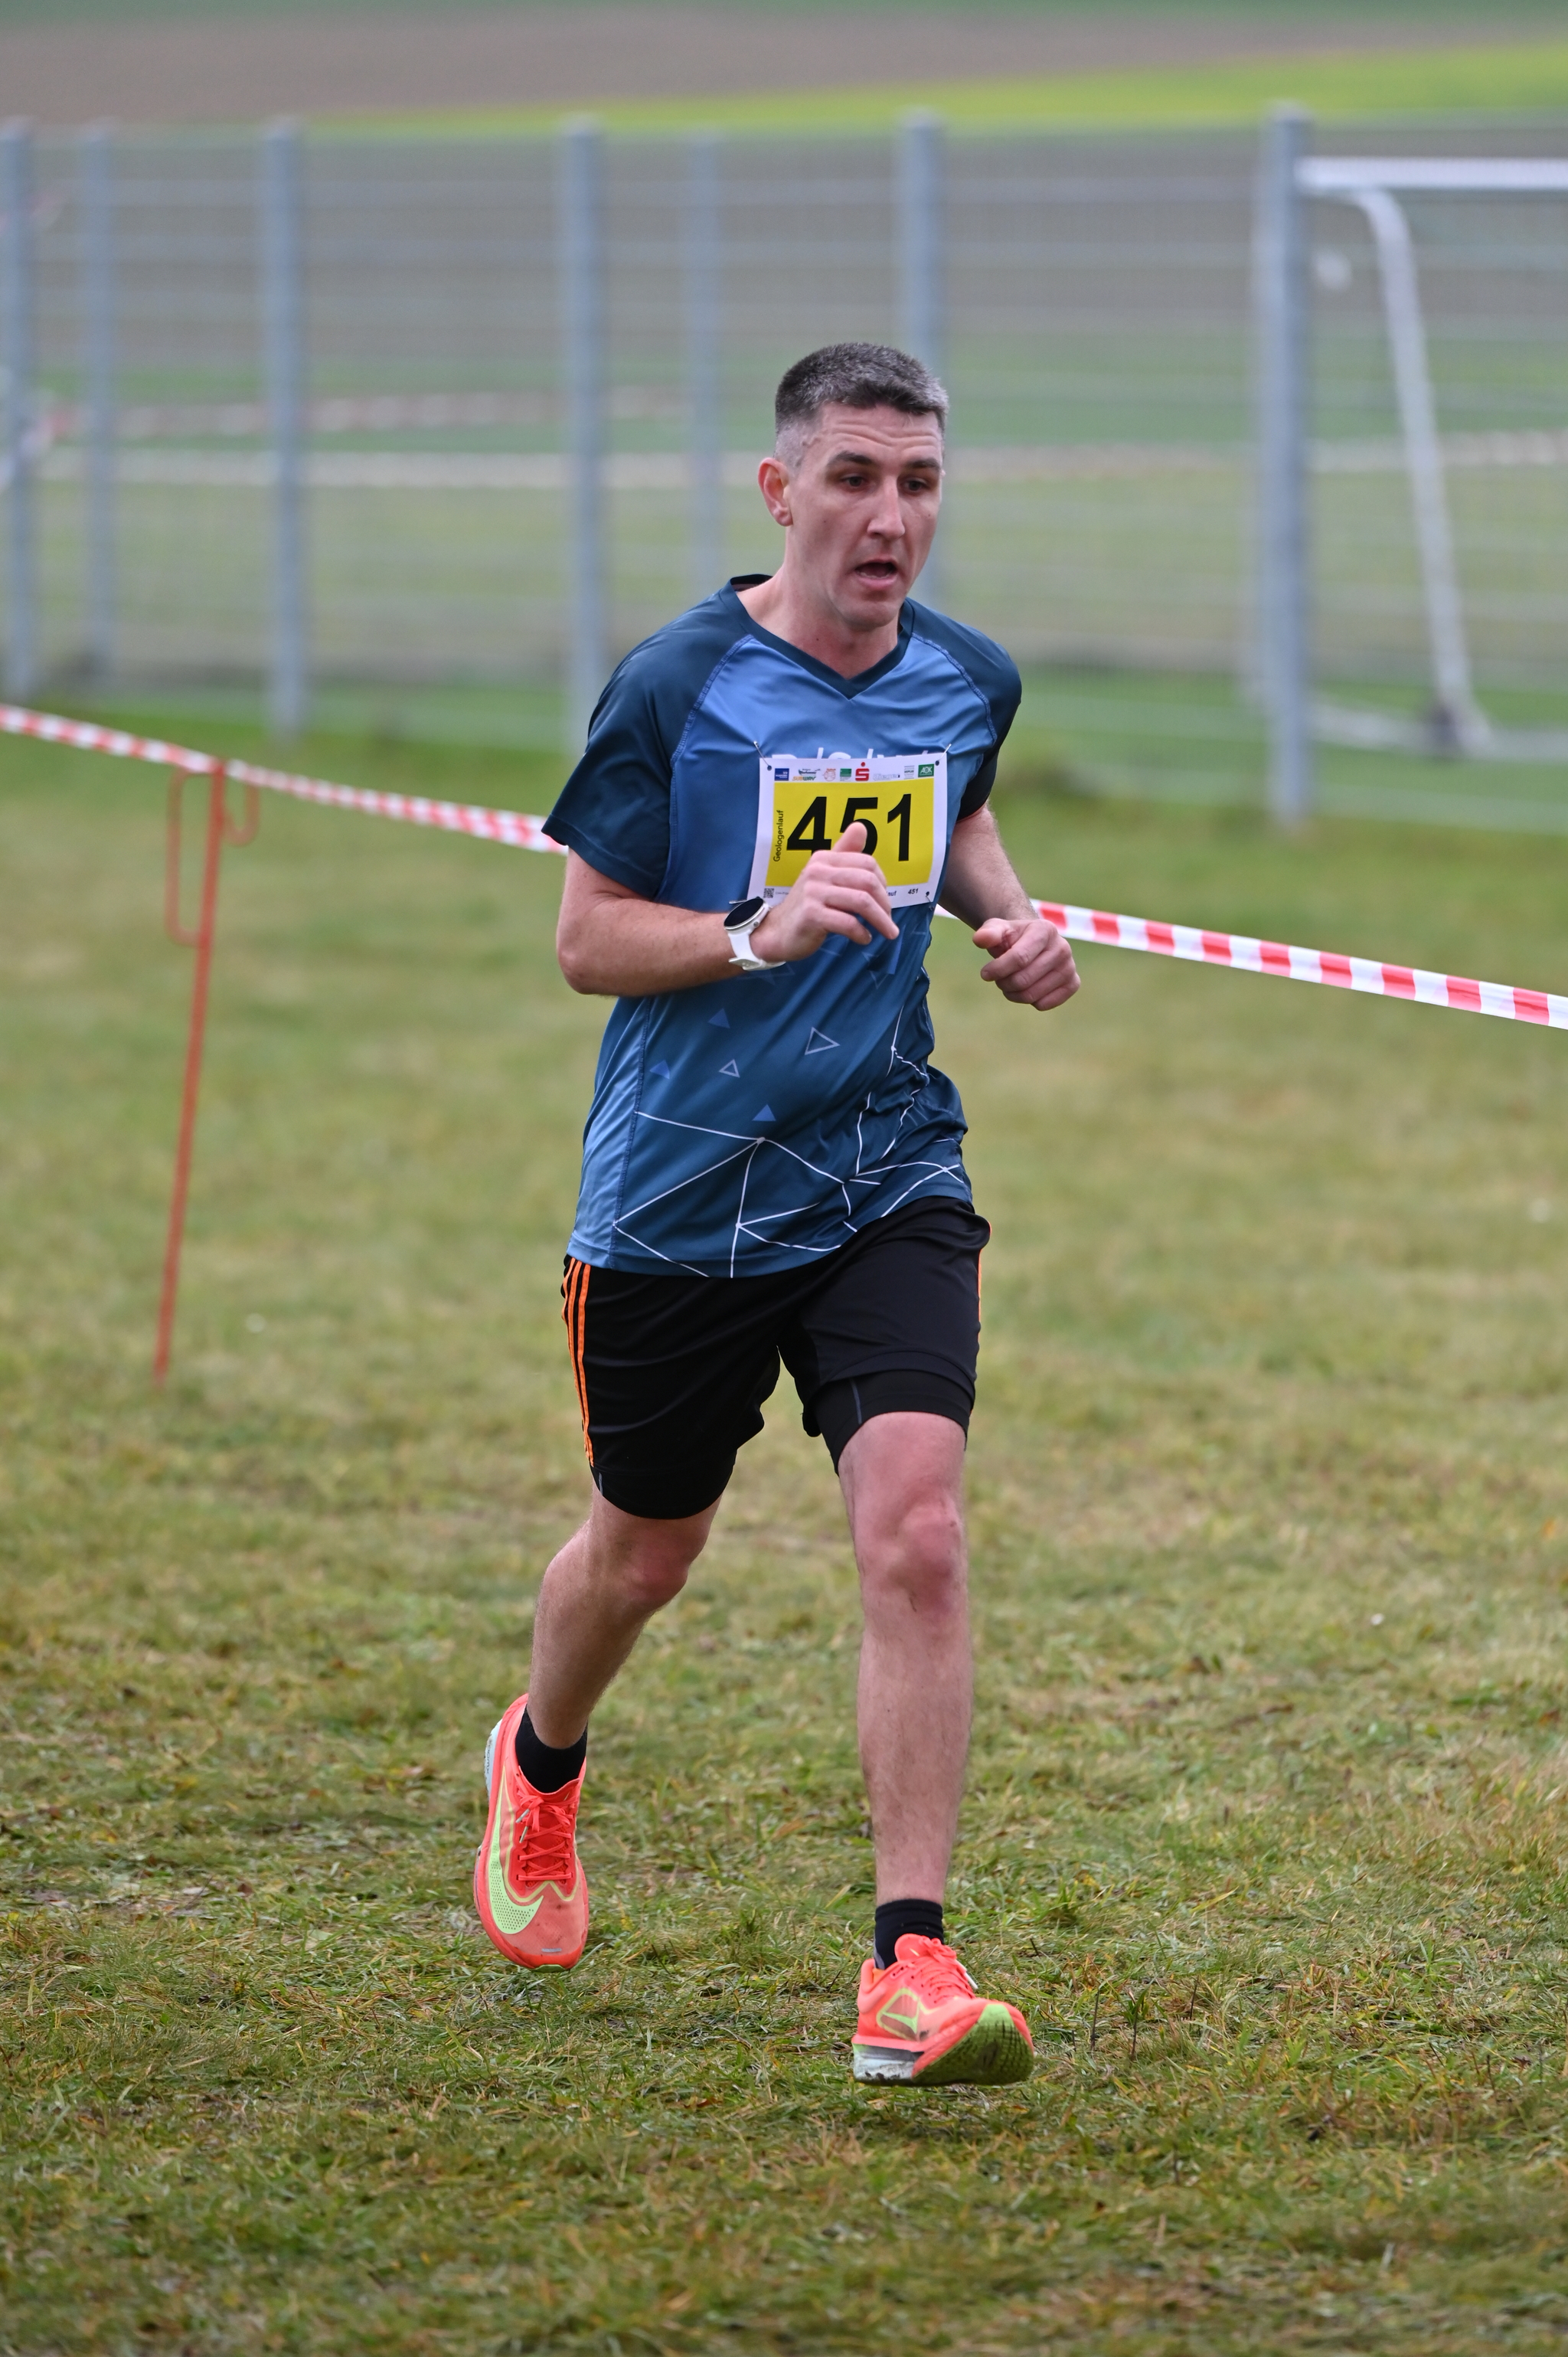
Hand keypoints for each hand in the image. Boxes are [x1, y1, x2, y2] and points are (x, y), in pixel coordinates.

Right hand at [749, 823, 899, 963]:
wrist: (777, 932)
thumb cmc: (808, 906)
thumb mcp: (825, 876)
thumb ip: (844, 854)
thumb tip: (861, 827)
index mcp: (824, 858)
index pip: (867, 863)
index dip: (884, 883)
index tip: (885, 901)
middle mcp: (818, 871)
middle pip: (867, 881)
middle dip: (885, 903)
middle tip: (890, 921)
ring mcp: (813, 892)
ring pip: (861, 902)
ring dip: (880, 920)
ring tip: (887, 933)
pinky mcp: (811, 915)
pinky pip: (847, 923)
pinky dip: (861, 933)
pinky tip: (864, 939)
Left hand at [972, 913, 1079, 1010]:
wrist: (1032, 943)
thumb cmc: (1012, 938)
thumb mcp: (997, 929)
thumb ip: (988, 933)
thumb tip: (979, 939)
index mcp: (1045, 930)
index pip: (1019, 958)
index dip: (998, 969)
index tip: (985, 973)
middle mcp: (1062, 948)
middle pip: (1024, 979)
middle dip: (1004, 983)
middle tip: (998, 979)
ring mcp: (1070, 967)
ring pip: (1032, 995)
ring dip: (1013, 994)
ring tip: (1009, 983)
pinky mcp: (1073, 984)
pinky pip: (1044, 1004)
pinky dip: (1029, 1001)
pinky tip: (1026, 989)